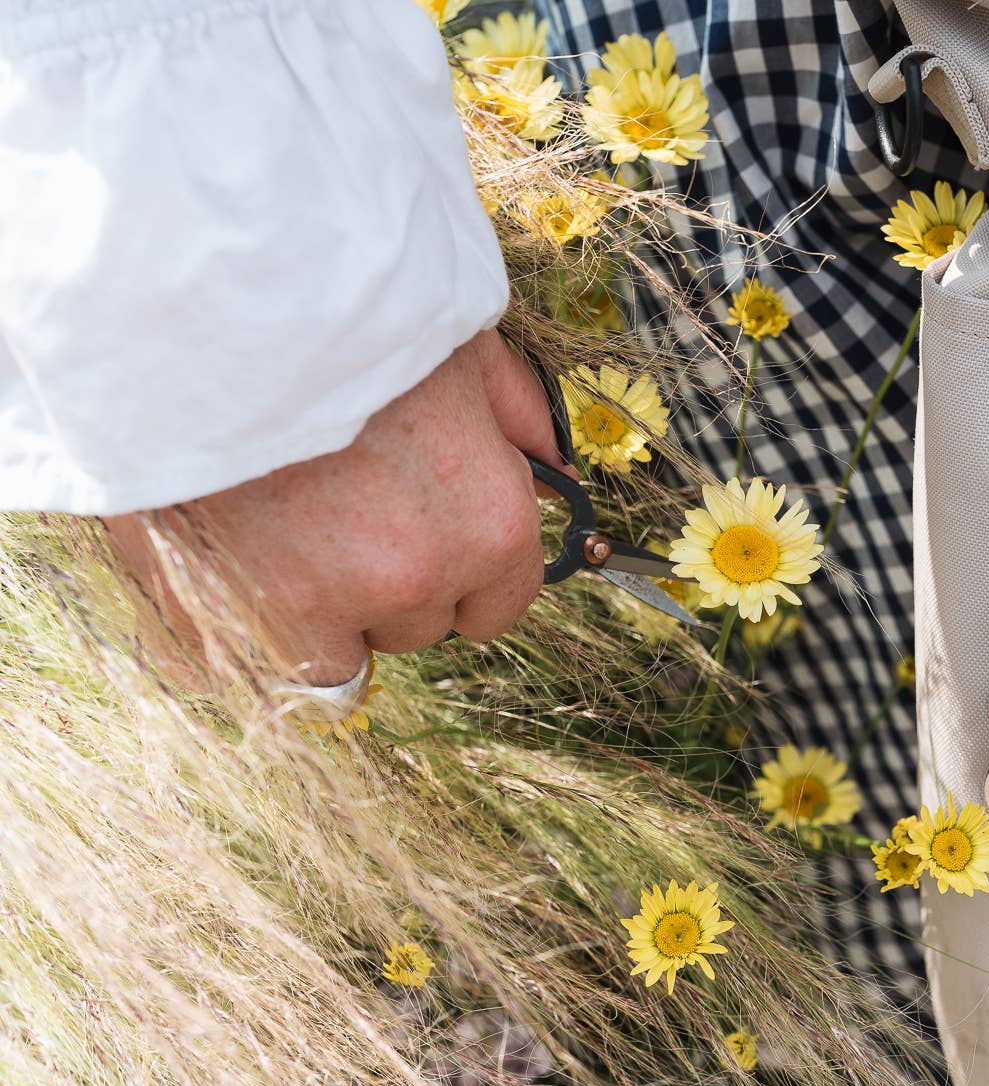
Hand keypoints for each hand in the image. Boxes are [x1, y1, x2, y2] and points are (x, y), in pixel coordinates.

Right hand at [104, 330, 572, 686]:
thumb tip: (554, 473)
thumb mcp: (461, 342)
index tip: (431, 548)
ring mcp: (328, 602)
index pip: (500, 609)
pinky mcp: (242, 611)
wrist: (205, 294)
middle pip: (419, 627)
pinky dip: (260, 628)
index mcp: (490, 522)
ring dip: (325, 612)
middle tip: (341, 510)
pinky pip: (268, 660)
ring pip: (344, 653)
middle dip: (391, 585)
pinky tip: (243, 564)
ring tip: (286, 528)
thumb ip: (516, 416)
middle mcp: (420, 577)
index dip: (465, 578)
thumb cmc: (345, 307)